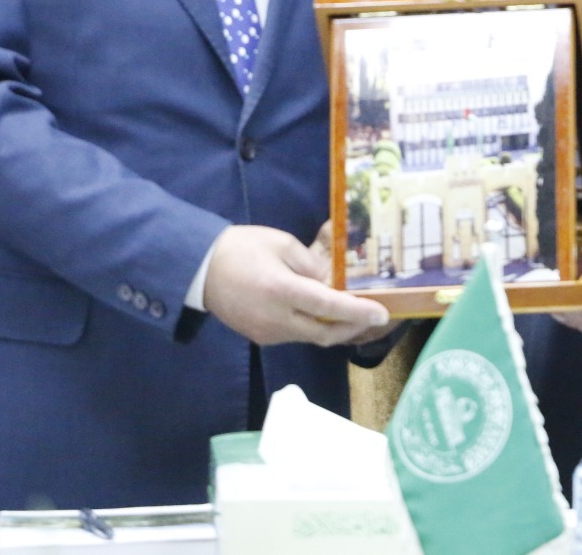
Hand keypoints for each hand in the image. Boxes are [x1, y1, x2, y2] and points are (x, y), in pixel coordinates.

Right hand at [204, 225, 390, 347]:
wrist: (199, 269)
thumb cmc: (241, 248)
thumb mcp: (281, 244)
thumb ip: (310, 265)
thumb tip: (332, 282)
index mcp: (281, 290)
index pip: (328, 306)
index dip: (358, 312)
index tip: (382, 313)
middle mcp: (276, 318)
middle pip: (325, 332)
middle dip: (353, 326)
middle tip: (372, 316)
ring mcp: (267, 332)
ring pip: (311, 337)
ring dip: (334, 327)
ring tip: (351, 313)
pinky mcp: (261, 337)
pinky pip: (296, 335)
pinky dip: (314, 326)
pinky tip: (321, 313)